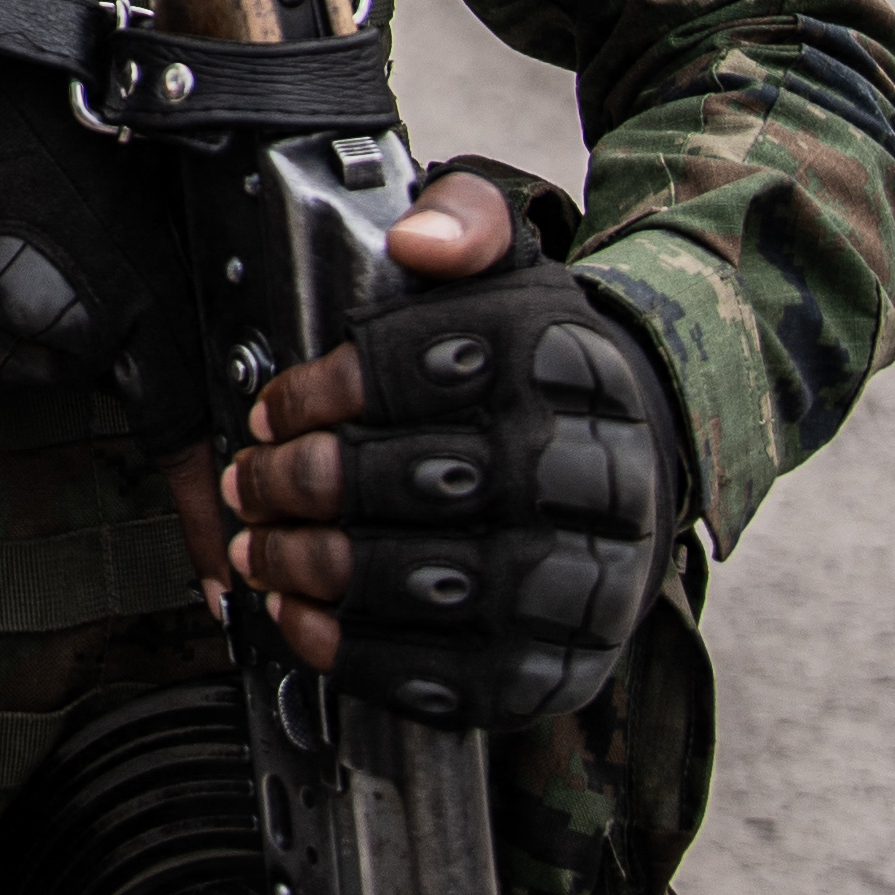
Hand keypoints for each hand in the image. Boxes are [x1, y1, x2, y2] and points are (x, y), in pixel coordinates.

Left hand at [217, 171, 681, 727]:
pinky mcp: (563, 661)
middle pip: (405, 483)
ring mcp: (581, 580)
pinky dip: (356, 652)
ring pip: (419, 582)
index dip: (317, 394)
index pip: (412, 374)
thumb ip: (463, 221)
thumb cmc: (544, 357)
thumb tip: (415, 242)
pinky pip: (448, 674)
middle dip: (298, 484)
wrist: (647, 445)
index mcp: (559, 366)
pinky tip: (300, 619)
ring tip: (258, 549)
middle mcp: (582, 474)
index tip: (269, 408)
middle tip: (247, 481)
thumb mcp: (515, 259)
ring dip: (312, 568)